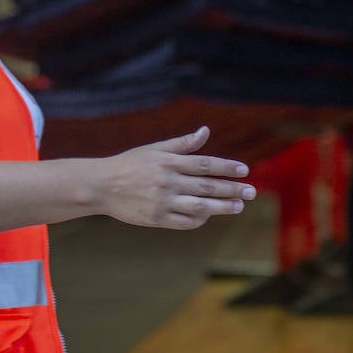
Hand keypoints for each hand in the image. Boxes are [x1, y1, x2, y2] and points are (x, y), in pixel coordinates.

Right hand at [100, 126, 254, 229]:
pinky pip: (184, 221)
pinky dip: (200, 219)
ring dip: (221, 207)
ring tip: (238, 206)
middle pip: (207, 186)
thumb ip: (182, 144)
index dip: (227, 167)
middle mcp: (167, 181)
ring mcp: (162, 201)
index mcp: (168, 162)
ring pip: (200, 206)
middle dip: (232, 189)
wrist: (101, 186)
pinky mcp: (156, 218)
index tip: (244, 171)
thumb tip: (205, 131)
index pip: (205, 164)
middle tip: (251, 192)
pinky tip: (209, 215)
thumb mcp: (155, 149)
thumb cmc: (130, 164)